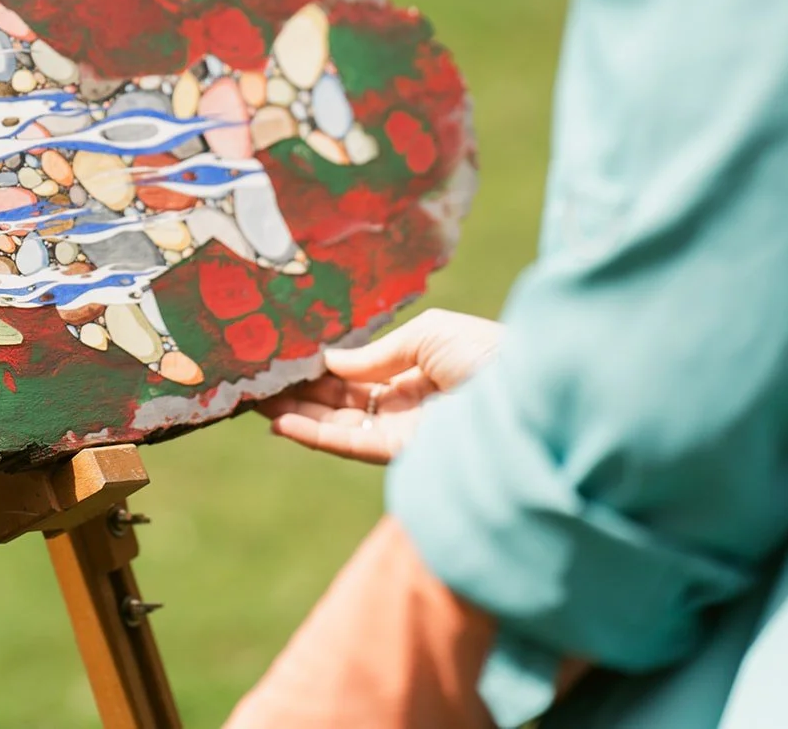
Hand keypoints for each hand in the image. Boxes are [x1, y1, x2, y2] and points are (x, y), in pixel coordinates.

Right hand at [258, 309, 500, 463]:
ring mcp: (403, 430)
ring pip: (337, 424)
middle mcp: (407, 402)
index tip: (284, 356)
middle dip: (298, 391)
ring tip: (254, 401)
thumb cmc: (490, 351)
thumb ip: (375, 352)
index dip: (320, 366)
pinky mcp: (402, 453)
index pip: (358, 371)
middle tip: (255, 381)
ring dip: (295, 413)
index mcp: (418, 368)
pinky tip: (282, 423)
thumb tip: (328, 361)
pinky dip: (314, 435)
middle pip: (340, 399)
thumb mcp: (429, 334)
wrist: (533, 393)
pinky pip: (349, 444)